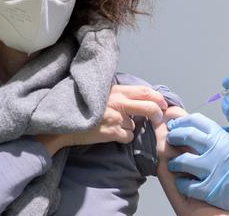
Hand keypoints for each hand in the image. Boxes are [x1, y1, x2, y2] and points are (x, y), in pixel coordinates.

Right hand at [36, 85, 167, 154]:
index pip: (144, 91)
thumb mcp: (102, 93)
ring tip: (115, 125)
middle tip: (158, 118)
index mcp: (117, 91)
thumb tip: (137, 97)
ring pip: (135, 125)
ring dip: (129, 127)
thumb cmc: (83, 106)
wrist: (65, 123)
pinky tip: (112, 134)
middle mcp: (119, 103)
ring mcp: (116, 118)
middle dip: (157, 113)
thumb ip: (118, 93)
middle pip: (149, 107)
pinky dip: (123, 137)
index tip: (163, 104)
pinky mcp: (112, 132)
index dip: (157, 98)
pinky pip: (127, 137)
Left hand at [166, 113, 228, 213]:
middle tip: (170, 140)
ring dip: (174, 162)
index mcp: (221, 137)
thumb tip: (206, 135)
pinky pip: (186, 185)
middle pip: (184, 136)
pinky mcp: (209, 189)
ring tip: (173, 164)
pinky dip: (181, 183)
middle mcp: (213, 150)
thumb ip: (221, 138)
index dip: (182, 121)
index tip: (176, 125)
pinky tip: (182, 182)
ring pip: (180, 161)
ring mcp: (210, 170)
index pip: (195, 121)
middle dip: (174, 137)